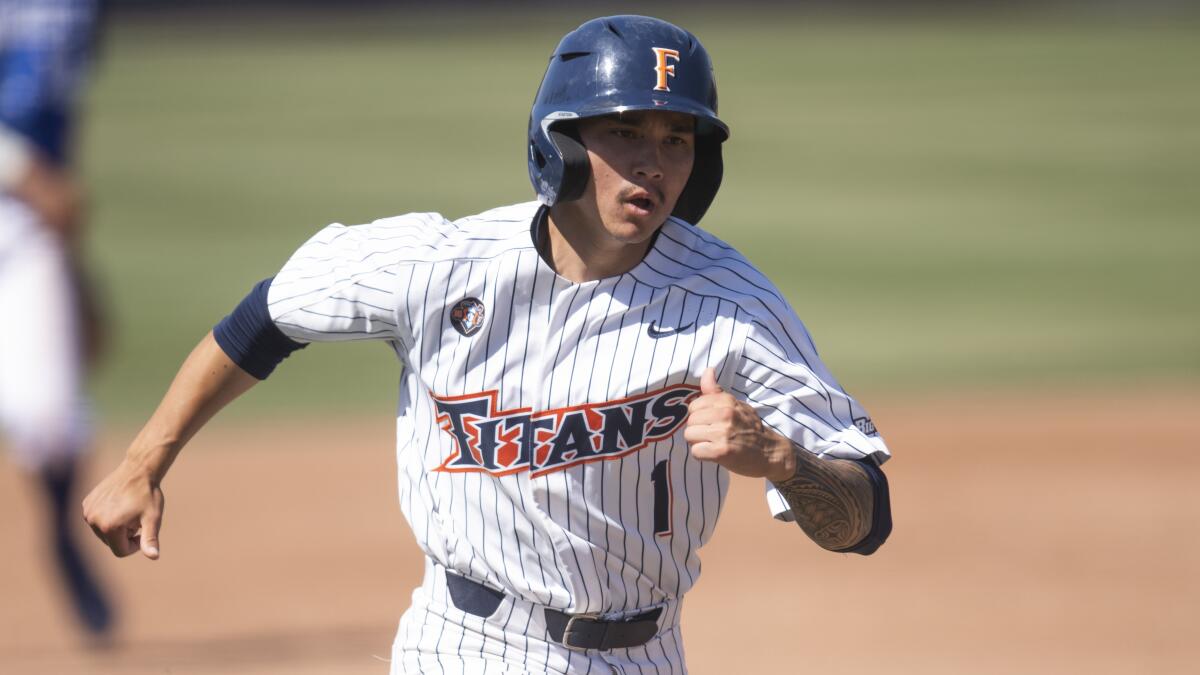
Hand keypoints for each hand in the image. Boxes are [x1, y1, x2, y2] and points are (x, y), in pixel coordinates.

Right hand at [82, 459, 164, 559]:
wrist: (138, 470)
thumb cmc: (148, 495)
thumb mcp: (152, 519)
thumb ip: (150, 539)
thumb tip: (154, 557)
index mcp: (109, 527)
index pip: (121, 551)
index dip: (135, 544)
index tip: (143, 530)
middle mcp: (93, 521)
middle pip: (111, 542)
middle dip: (125, 534)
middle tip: (135, 517)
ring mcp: (88, 511)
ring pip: (104, 532)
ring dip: (116, 526)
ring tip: (127, 509)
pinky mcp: (86, 503)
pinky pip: (98, 519)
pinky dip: (108, 516)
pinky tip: (118, 502)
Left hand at [684, 368, 795, 482]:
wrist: (769, 452)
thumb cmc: (749, 428)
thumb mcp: (736, 405)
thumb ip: (716, 391)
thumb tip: (708, 370)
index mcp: (727, 401)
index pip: (694, 406)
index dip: (700, 416)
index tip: (712, 422)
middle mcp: (725, 414)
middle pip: (690, 421)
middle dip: (697, 430)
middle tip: (713, 436)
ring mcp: (723, 432)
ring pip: (689, 435)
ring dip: (698, 442)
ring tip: (712, 444)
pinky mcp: (721, 451)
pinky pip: (696, 451)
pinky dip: (702, 455)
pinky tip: (713, 455)